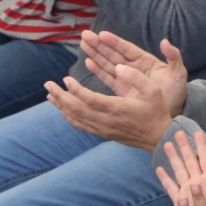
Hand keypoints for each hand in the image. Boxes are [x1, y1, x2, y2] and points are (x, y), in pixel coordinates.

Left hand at [44, 34, 186, 150]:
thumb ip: (135, 76)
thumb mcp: (153, 90)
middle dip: (60, 97)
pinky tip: (63, 109)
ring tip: (50, 94)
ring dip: (61, 106)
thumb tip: (118, 67)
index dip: (76, 90)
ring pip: (76, 118)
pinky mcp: (103, 133)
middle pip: (77, 109)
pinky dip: (69, 116)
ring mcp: (103, 129)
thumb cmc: (156, 111)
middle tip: (48, 84)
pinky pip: (81, 125)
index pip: (90, 99)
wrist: (158, 138)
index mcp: (117, 108)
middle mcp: (107, 120)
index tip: (66, 79)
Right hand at [81, 31, 187, 117]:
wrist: (174, 113)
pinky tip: (88, 62)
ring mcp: (128, 78)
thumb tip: (165, 42)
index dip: (114, 42)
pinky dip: (98, 70)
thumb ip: (174, 57)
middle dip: (99, 44)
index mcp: (146, 61)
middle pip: (113, 54)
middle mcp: (134, 68)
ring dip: (95, 54)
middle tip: (85, 35)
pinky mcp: (123, 90)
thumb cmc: (178, 92)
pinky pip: (109, 78)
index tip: (102, 34)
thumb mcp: (178, 74)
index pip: (127, 49)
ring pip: (108, 63)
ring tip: (83, 44)